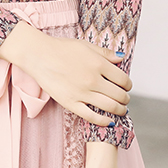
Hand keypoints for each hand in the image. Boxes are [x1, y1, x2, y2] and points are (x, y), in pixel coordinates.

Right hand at [0, 21, 131, 125]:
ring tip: (120, 109)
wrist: (39, 55)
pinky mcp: (70, 103)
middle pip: (119, 94)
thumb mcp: (86, 45)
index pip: (123, 79)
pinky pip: (91, 116)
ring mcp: (82, 93)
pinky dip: (104, 121)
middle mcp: (93, 80)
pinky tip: (110, 121)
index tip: (126, 86)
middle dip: (125, 98)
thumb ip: (105, 53)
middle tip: (125, 99)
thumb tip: (121, 59)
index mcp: (99, 64)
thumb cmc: (61, 48)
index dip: (128, 84)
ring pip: (109, 106)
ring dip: (119, 110)